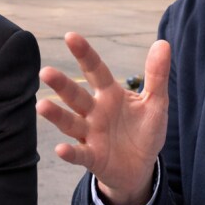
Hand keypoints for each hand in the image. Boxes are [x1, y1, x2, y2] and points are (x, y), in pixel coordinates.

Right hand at [37, 32, 170, 204]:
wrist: (141, 167)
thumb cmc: (145, 130)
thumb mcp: (156, 102)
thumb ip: (157, 75)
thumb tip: (163, 43)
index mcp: (110, 94)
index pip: (96, 70)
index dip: (84, 54)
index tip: (70, 36)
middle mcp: (95, 111)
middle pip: (76, 95)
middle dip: (61, 85)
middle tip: (46, 72)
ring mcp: (90, 134)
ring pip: (70, 122)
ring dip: (56, 115)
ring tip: (42, 105)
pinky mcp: (92, 157)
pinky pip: (79, 154)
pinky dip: (70, 152)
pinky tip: (60, 149)